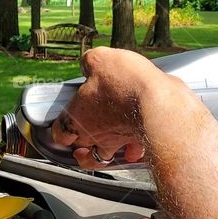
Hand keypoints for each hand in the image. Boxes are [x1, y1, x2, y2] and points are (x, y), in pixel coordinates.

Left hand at [50, 47, 171, 168]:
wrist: (158, 102)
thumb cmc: (125, 83)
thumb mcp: (99, 59)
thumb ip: (89, 63)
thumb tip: (89, 64)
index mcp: (78, 115)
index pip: (59, 132)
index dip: (59, 131)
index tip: (62, 128)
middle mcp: (95, 133)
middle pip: (78, 147)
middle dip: (77, 144)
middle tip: (79, 140)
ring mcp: (117, 141)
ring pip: (101, 159)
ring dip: (99, 156)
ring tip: (102, 153)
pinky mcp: (139, 141)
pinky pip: (132, 153)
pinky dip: (132, 152)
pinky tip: (134, 147)